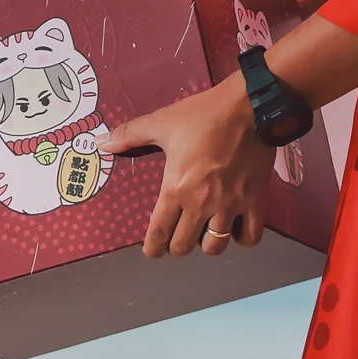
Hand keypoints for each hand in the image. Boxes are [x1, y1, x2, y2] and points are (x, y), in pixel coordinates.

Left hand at [103, 78, 274, 257]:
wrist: (249, 108)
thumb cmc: (203, 116)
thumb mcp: (161, 123)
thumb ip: (129, 135)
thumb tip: (101, 142)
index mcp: (176, 189)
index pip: (159, 233)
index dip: (152, 248)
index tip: (152, 250)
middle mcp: (202, 204)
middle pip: (185, 246)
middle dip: (176, 245)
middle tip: (176, 235)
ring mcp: (231, 206)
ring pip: (215, 247)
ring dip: (206, 243)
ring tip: (203, 230)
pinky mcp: (256, 203)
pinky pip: (250, 237)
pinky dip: (241, 238)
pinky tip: (234, 228)